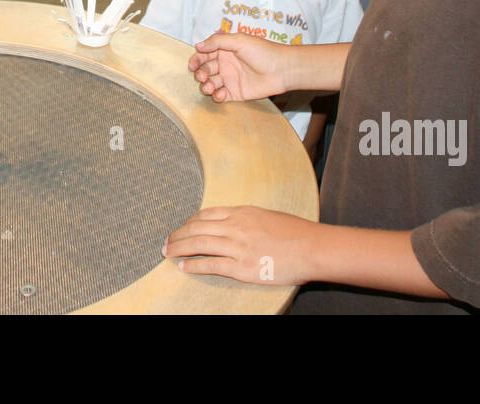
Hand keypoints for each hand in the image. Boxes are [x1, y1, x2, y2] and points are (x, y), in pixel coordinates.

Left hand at [163, 206, 317, 285]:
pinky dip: (193, 265)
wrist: (312, 248)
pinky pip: (210, 264)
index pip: (206, 215)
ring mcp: (237, 247)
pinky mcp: (242, 267)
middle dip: (177, 235)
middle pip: (196, 228)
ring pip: (198, 244)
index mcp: (242, 212)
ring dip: (179, 248)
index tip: (182, 228)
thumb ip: (247, 219)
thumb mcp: (267, 216)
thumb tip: (234, 223)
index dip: (189, 222)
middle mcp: (236, 227)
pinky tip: (183, 266)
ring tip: (167, 252)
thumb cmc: (296, 233)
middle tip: (166, 241)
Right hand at [189, 33, 288, 101]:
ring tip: (209, 87)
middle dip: (200, 74)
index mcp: (225, 50)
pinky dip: (217, 96)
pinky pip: (220, 96)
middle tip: (202, 76)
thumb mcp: (239, 40)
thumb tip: (198, 45)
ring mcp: (230, 79)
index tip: (192, 65)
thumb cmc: (263, 52)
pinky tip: (221, 94)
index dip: (196, 60)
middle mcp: (226, 64)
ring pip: (210, 84)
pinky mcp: (236, 93)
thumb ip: (217, 41)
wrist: (282, 70)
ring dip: (206, 86)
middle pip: (205, 70)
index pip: (204, 55)